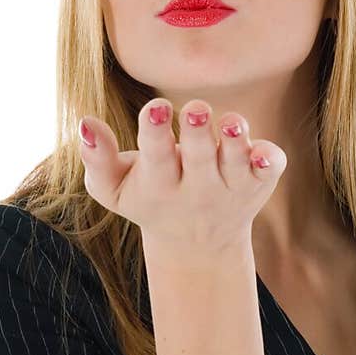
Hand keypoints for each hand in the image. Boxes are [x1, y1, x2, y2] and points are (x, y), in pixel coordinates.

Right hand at [78, 98, 286, 254]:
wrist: (197, 245)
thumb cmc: (148, 200)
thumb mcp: (112, 190)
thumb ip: (96, 159)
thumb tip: (86, 122)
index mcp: (160, 184)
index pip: (156, 157)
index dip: (154, 132)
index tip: (155, 109)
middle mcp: (199, 187)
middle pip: (200, 156)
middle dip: (197, 132)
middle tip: (195, 110)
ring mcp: (231, 185)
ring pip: (237, 161)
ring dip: (236, 141)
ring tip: (231, 123)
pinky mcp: (259, 183)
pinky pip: (269, 171)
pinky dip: (269, 161)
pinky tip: (263, 153)